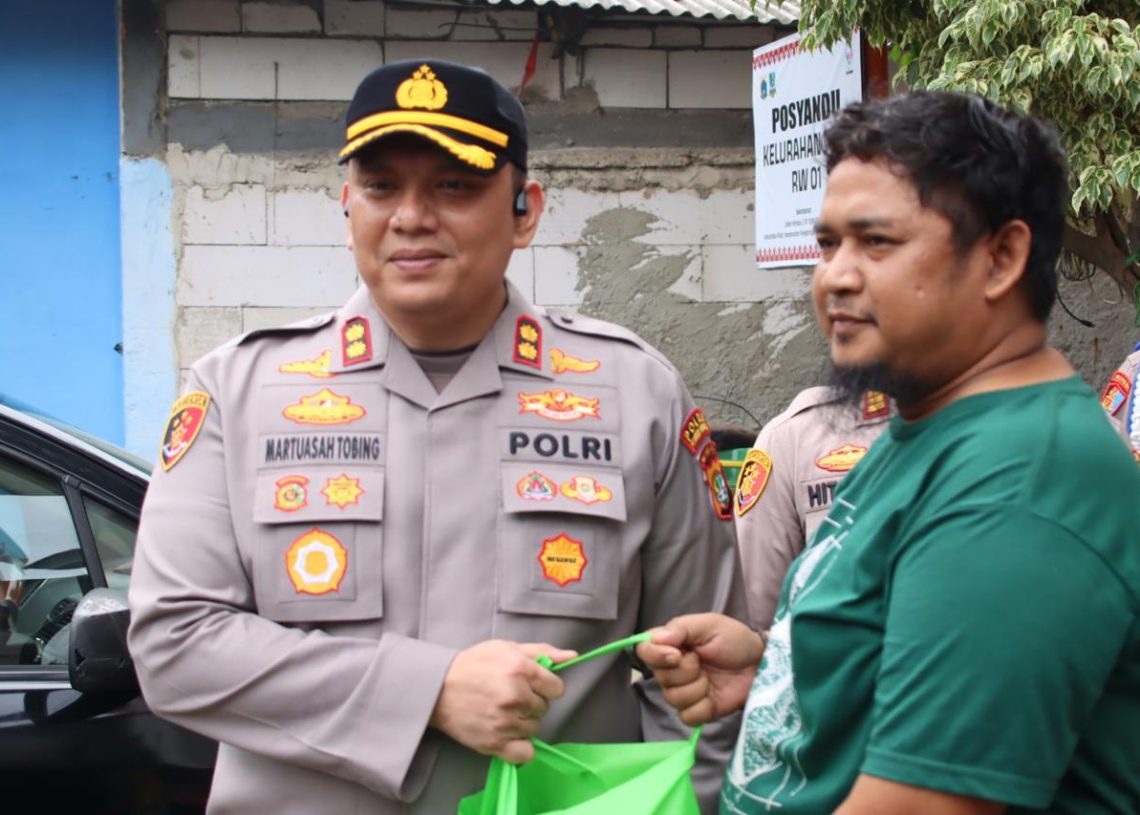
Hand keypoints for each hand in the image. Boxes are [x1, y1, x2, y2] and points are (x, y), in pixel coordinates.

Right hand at [429, 640, 576, 763]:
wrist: (437, 688)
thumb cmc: (473, 664)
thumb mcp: (506, 648)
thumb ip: (542, 652)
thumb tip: (572, 657)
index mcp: (521, 669)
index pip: (556, 688)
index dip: (544, 686)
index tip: (530, 685)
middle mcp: (516, 696)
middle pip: (544, 708)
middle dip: (531, 702)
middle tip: (509, 696)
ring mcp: (506, 722)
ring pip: (535, 728)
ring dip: (524, 722)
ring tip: (502, 711)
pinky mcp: (495, 743)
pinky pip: (526, 754)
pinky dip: (520, 747)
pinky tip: (508, 734)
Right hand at [635, 613, 763, 725]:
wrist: (759, 663)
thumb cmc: (734, 639)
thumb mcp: (709, 624)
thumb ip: (680, 628)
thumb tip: (654, 638)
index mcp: (670, 645)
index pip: (644, 651)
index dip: (656, 656)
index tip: (676, 654)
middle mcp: (671, 669)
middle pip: (660, 678)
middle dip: (685, 671)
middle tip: (703, 662)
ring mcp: (684, 692)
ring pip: (673, 698)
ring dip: (697, 688)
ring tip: (711, 678)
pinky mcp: (698, 711)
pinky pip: (687, 717)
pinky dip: (703, 707)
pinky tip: (713, 696)